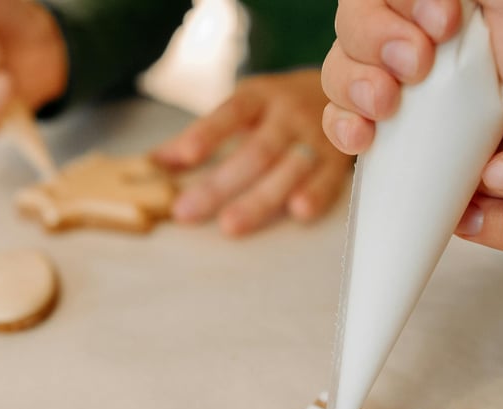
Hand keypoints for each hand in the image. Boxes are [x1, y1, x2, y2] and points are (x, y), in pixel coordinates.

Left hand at [152, 70, 353, 236]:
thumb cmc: (280, 108)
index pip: (230, 113)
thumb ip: (201, 135)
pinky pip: (329, 179)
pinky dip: (316, 195)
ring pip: (288, 169)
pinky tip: (298, 213)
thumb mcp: (244, 107)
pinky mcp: (339, 160)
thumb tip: (153, 162)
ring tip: (231, 226)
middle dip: (220, 185)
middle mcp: (288, 115)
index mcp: (259, 98)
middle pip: (254, 152)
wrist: (349, 89)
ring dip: (261, 199)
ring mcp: (316, 137)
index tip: (183, 156)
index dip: (207, 134)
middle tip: (187, 213)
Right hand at [318, 0, 502, 185]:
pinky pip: (344, 122)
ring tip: (388, 106)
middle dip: (374, 41)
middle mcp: (425, 30)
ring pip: (341, 69)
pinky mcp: (403, 135)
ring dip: (353, 85)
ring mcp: (410, 84)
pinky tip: (365, 138)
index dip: (396, 2)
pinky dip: (343, 127)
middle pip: (355, 21)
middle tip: (418, 65)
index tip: (443, 20)